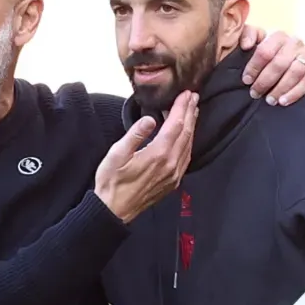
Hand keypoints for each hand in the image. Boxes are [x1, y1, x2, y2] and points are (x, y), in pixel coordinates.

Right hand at [95, 91, 198, 223]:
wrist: (114, 210)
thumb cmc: (111, 182)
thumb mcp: (117, 154)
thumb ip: (135, 134)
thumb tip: (150, 119)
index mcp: (158, 154)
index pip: (176, 125)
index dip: (181, 107)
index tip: (185, 93)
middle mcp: (170, 164)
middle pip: (186, 133)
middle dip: (190, 113)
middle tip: (193, 96)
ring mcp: (174, 174)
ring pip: (188, 145)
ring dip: (191, 126)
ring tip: (192, 111)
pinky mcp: (173, 181)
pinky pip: (186, 157)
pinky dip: (188, 142)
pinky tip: (186, 136)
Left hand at [238, 28, 304, 105]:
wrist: (293, 59)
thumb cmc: (270, 53)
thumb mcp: (257, 41)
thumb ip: (248, 36)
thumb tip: (246, 45)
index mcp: (279, 36)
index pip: (265, 51)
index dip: (254, 67)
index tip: (246, 80)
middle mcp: (295, 43)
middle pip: (279, 63)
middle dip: (265, 81)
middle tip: (255, 93)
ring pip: (295, 73)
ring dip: (280, 88)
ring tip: (269, 100)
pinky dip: (295, 93)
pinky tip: (284, 101)